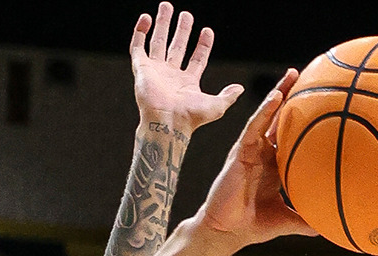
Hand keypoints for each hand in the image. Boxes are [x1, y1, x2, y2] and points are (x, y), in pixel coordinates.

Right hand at [130, 4, 243, 135]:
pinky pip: (138, 47)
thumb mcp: (216, 106)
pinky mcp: (141, 68)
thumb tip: (240, 89)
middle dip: (181, 30)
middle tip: (186, 14)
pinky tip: (146, 19)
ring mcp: (155, 71)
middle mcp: (170, 75)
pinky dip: (140, 32)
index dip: (203, 45)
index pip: (197, 59)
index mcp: (188, 83)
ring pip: (158, 42)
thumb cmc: (190, 118)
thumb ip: (228, 96)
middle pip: (177, 47)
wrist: (167, 121)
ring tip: (166, 6)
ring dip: (162, 24)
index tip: (207, 30)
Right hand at [193, 68, 316, 247]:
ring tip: (293, 75)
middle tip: (309, 75)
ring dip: (278, 94)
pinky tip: (276, 96)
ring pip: (266, 116)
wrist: (227, 232)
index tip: (322, 104)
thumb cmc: (253, 225)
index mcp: (274, 164)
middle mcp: (263, 152)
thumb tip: (333, 228)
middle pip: (279, 118)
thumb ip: (308, 220)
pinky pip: (253, 126)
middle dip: (291, 97)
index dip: (304, 119)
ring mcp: (250, 149)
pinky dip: (264, 110)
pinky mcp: (239, 151)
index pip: (290, 135)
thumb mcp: (288, 220)